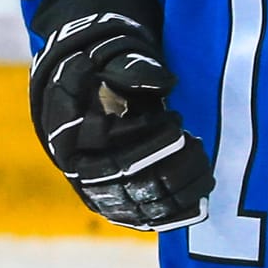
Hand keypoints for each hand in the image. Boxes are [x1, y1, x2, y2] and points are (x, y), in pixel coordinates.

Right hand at [26, 0, 211, 233]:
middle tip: (195, 142)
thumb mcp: (110, 49)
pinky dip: (172, 214)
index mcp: (64, 127)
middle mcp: (74, 164)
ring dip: (174, 191)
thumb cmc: (102, 59)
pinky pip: (141, 219)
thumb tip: (163, 82)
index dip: (144, 136)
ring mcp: (94, 188)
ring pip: (134, 205)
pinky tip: (201, 198)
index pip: (105, 143)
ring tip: (203, 163)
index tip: (177, 118)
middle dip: (165, 165)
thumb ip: (130, 63)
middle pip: (121, 180)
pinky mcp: (114, 202)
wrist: (92, 79)